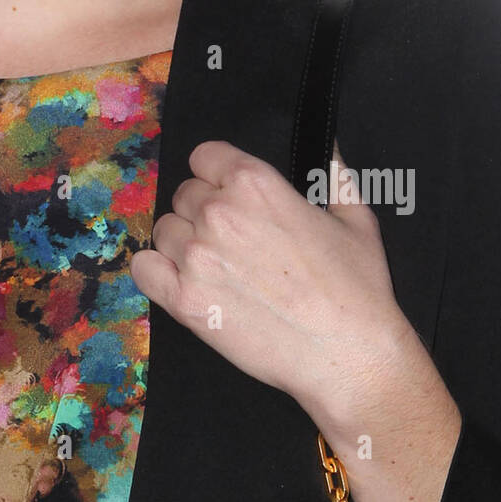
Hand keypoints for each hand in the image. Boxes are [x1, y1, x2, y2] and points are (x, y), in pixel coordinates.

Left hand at [129, 139, 413, 424]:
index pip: (205, 156)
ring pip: (165, 229)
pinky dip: (156, 271)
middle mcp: (218, 213)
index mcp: (254, 183)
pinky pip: (143, 268)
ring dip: (183, 242)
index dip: (217, 174)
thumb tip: (327, 145)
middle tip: (233, 242)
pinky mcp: (184, 300)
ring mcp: (196, 257)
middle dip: (204, 211)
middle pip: (184, 194)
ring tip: (216, 267)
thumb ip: (333, 173)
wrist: (349, 356)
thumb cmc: (357, 289)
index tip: (229, 194)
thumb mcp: (356, 217)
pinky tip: (182, 282)